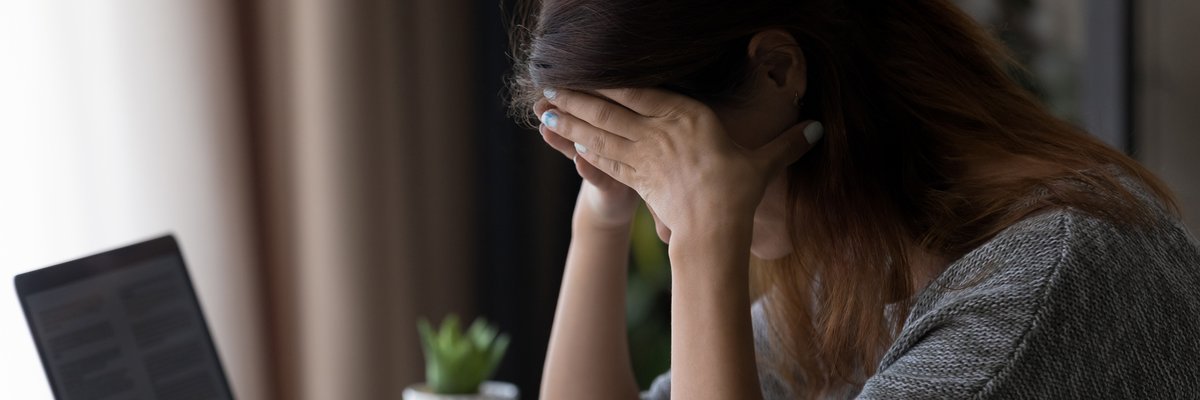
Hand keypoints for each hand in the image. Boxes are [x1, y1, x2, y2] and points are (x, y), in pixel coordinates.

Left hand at [540, 87, 820, 241]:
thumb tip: (817, 129)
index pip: (642, 92)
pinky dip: (582, 147)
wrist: (715, 232)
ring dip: (570, 120)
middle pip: (612, 109)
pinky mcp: (636, 181)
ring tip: (545, 109)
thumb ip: (785, 145)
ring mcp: (644, 156)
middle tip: (550, 85)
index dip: (612, 82)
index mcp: (688, 118)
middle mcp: (661, 132)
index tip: (590, 73)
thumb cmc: (739, 195)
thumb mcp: (763, 165)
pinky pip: (604, 159)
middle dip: (578, 97)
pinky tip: (565, 140)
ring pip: (600, 132)